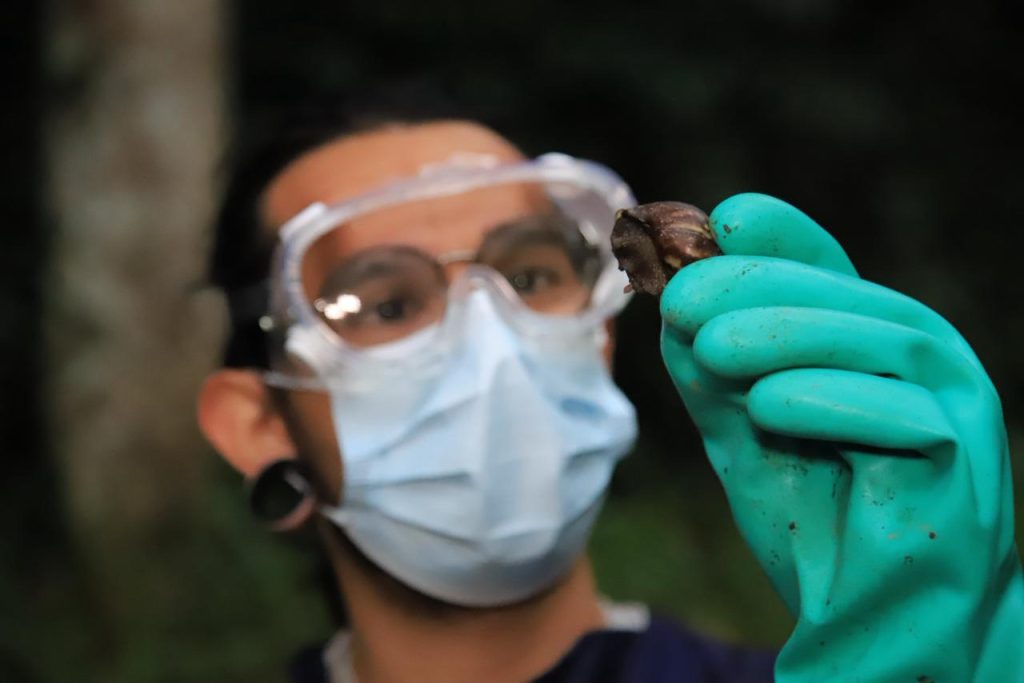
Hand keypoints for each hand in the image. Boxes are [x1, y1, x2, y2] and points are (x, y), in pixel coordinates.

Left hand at [659, 193, 1023, 681]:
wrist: (872, 627)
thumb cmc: (817, 524)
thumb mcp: (746, 436)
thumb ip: (716, 376)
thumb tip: (674, 305)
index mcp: (871, 346)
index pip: (830, 270)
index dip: (781, 239)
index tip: (721, 218)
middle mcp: (924, 364)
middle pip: (850, 295)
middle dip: (758, 286)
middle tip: (680, 298)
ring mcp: (955, 408)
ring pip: (883, 339)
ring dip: (786, 333)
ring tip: (708, 347)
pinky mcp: (964, 466)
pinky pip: (905, 415)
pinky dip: (828, 403)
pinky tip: (766, 408)